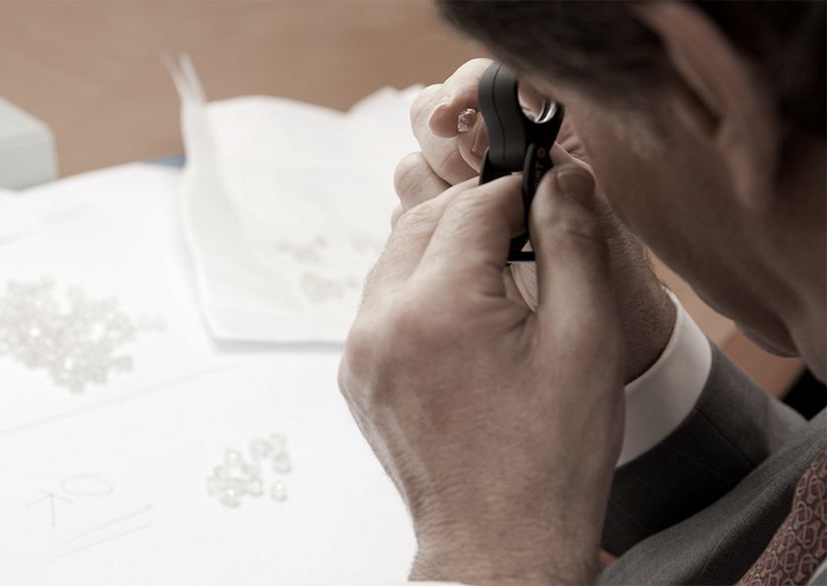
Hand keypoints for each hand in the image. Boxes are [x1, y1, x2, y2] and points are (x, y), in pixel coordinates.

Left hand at [340, 166, 623, 583]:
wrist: (499, 544)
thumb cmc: (550, 457)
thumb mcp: (584, 338)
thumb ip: (571, 242)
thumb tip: (561, 178)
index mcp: (438, 306)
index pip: (472, 204)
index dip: (517, 190)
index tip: (547, 198)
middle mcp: (382, 322)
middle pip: (424, 222)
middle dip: (476, 213)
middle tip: (528, 231)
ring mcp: (361, 351)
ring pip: (397, 258)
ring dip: (445, 249)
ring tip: (500, 275)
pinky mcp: (357, 375)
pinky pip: (384, 302)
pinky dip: (421, 289)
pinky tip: (464, 315)